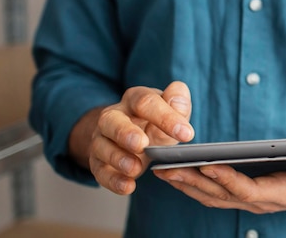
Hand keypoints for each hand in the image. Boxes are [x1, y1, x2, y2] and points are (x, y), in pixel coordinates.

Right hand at [70, 82, 194, 194]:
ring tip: (136, 168)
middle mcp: (113, 116)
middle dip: (125, 132)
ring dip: (117, 158)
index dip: (166, 117)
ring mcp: (102, 139)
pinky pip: (100, 171)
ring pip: (101, 146)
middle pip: (111, 120)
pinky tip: (128, 186)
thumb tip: (178, 103)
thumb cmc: (156, 122)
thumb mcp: (171, 109)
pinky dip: (113, 180)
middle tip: (143, 145)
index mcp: (134, 99)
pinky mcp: (98, 162)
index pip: (145, 102)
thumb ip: (178, 101)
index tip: (187, 134)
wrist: (135, 137)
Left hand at [154, 154, 285, 213]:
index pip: (249, 191)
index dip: (226, 180)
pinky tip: (182, 174)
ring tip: (163, 170)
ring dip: (189, 185)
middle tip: (166, 167)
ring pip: (217, 197)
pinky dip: (198, 184)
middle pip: (223, 196)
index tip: (204, 165)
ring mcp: (258, 199)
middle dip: (193, 182)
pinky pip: (220, 193)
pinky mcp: (254, 193)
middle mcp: (267, 201)